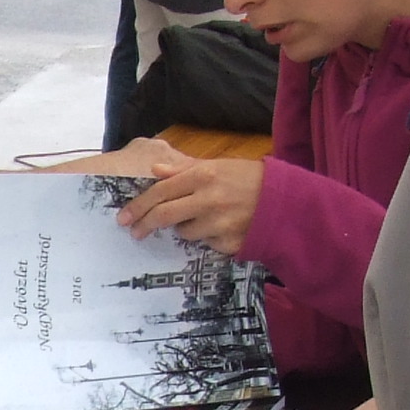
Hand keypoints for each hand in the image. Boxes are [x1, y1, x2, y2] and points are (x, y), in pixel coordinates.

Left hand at [121, 150, 266, 255]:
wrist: (285, 201)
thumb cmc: (248, 179)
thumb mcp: (218, 166)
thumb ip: (184, 170)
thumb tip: (155, 171)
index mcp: (204, 176)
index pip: (161, 192)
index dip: (139, 205)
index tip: (125, 216)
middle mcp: (209, 200)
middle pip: (165, 216)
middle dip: (145, 224)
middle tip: (134, 231)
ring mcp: (219, 224)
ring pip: (185, 233)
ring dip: (184, 228)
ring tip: (200, 218)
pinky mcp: (229, 243)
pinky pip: (206, 244)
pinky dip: (207, 237)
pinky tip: (220, 227)